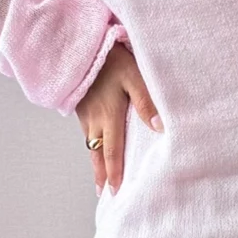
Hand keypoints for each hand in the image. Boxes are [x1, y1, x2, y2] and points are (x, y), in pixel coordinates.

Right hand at [75, 41, 160, 195]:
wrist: (78, 44)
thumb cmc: (110, 58)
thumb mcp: (133, 76)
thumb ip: (146, 102)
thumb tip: (158, 128)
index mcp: (108, 116)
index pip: (113, 151)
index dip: (114, 173)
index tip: (115, 192)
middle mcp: (94, 119)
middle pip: (98, 153)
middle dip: (101, 174)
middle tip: (103, 193)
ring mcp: (84, 113)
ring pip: (91, 143)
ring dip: (95, 161)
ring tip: (99, 176)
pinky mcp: (80, 104)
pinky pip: (86, 131)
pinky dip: (91, 144)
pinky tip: (94, 145)